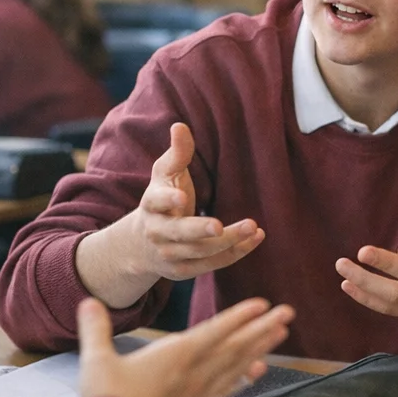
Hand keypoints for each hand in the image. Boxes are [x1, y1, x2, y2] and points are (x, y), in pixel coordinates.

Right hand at [76, 296, 293, 396]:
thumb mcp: (96, 360)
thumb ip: (96, 328)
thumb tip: (88, 301)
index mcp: (175, 356)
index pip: (215, 331)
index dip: (240, 316)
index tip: (263, 304)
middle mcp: (193, 373)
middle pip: (236, 346)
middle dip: (262, 327)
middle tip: (288, 313)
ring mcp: (196, 393)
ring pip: (236, 366)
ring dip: (260, 347)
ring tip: (281, 334)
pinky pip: (225, 389)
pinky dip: (243, 378)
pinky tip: (256, 372)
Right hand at [110, 122, 265, 285]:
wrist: (140, 245)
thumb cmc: (161, 200)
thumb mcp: (164, 175)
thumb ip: (177, 153)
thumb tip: (180, 126)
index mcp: (151, 205)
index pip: (156, 201)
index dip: (167, 199)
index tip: (180, 197)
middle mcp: (158, 233)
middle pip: (180, 234)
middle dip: (200, 230)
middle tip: (220, 226)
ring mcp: (171, 255)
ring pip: (201, 251)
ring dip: (229, 241)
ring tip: (253, 227)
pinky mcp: (185, 271)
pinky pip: (213, 263)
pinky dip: (236, 252)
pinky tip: (256, 238)